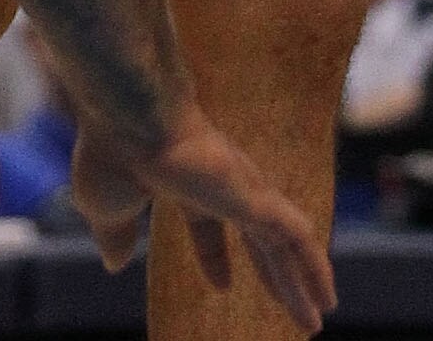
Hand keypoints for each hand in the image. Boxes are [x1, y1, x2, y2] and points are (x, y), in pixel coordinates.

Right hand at [71, 104, 336, 334]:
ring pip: (285, 242)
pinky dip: (314, 266)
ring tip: (321, 316)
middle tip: (291, 305)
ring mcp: (243, 189)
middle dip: (274, 274)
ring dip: (303, 280)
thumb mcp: (106, 205)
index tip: (224, 284)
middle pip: (257, 238)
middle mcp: (219, 184)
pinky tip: (326, 293)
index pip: (207, 224)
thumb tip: (114, 262)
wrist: (132, 117)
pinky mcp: (257, 195)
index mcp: (181, 184)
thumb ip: (114, 232)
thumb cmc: (112, 152)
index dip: (215, 256)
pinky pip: (297, 237)